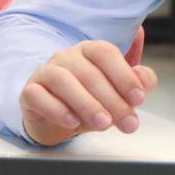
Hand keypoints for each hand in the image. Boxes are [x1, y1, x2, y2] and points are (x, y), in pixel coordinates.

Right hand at [19, 40, 157, 145]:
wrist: (55, 118)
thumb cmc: (89, 100)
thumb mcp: (117, 94)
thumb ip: (138, 84)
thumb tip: (144, 78)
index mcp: (90, 51)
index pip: (106, 54)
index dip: (124, 76)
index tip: (138, 98)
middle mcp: (67, 57)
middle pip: (90, 73)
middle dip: (112, 100)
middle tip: (126, 121)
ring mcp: (46, 72)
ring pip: (64, 81)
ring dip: (87, 104)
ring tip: (103, 124)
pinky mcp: (30, 92)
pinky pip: (39, 96)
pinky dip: (56, 109)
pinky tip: (72, 122)